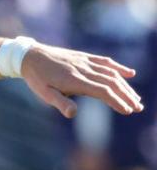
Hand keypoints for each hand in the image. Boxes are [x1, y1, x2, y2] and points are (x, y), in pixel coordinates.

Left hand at [21, 45, 143, 118]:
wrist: (30, 56)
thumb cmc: (36, 78)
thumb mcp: (44, 94)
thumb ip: (60, 103)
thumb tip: (73, 114)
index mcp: (75, 80)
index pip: (103, 91)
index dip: (117, 101)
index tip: (128, 110)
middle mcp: (84, 70)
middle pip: (112, 83)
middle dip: (126, 96)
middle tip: (138, 107)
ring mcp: (86, 62)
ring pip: (111, 73)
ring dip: (125, 86)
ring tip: (135, 97)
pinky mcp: (84, 57)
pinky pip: (105, 62)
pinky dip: (119, 68)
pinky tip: (130, 74)